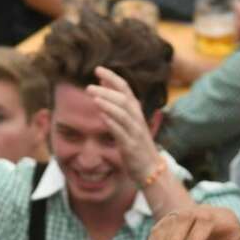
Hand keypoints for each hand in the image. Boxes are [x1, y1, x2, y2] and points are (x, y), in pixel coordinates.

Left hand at [84, 66, 161, 186]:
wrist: (151, 170)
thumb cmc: (137, 146)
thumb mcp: (128, 124)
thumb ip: (117, 106)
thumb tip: (102, 88)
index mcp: (136, 113)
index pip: (125, 89)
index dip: (112, 78)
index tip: (98, 69)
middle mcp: (137, 120)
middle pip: (123, 99)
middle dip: (106, 90)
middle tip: (89, 86)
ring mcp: (135, 133)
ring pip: (122, 113)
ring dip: (107, 103)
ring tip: (93, 96)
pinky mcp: (131, 147)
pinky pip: (121, 132)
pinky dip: (111, 122)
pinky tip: (101, 115)